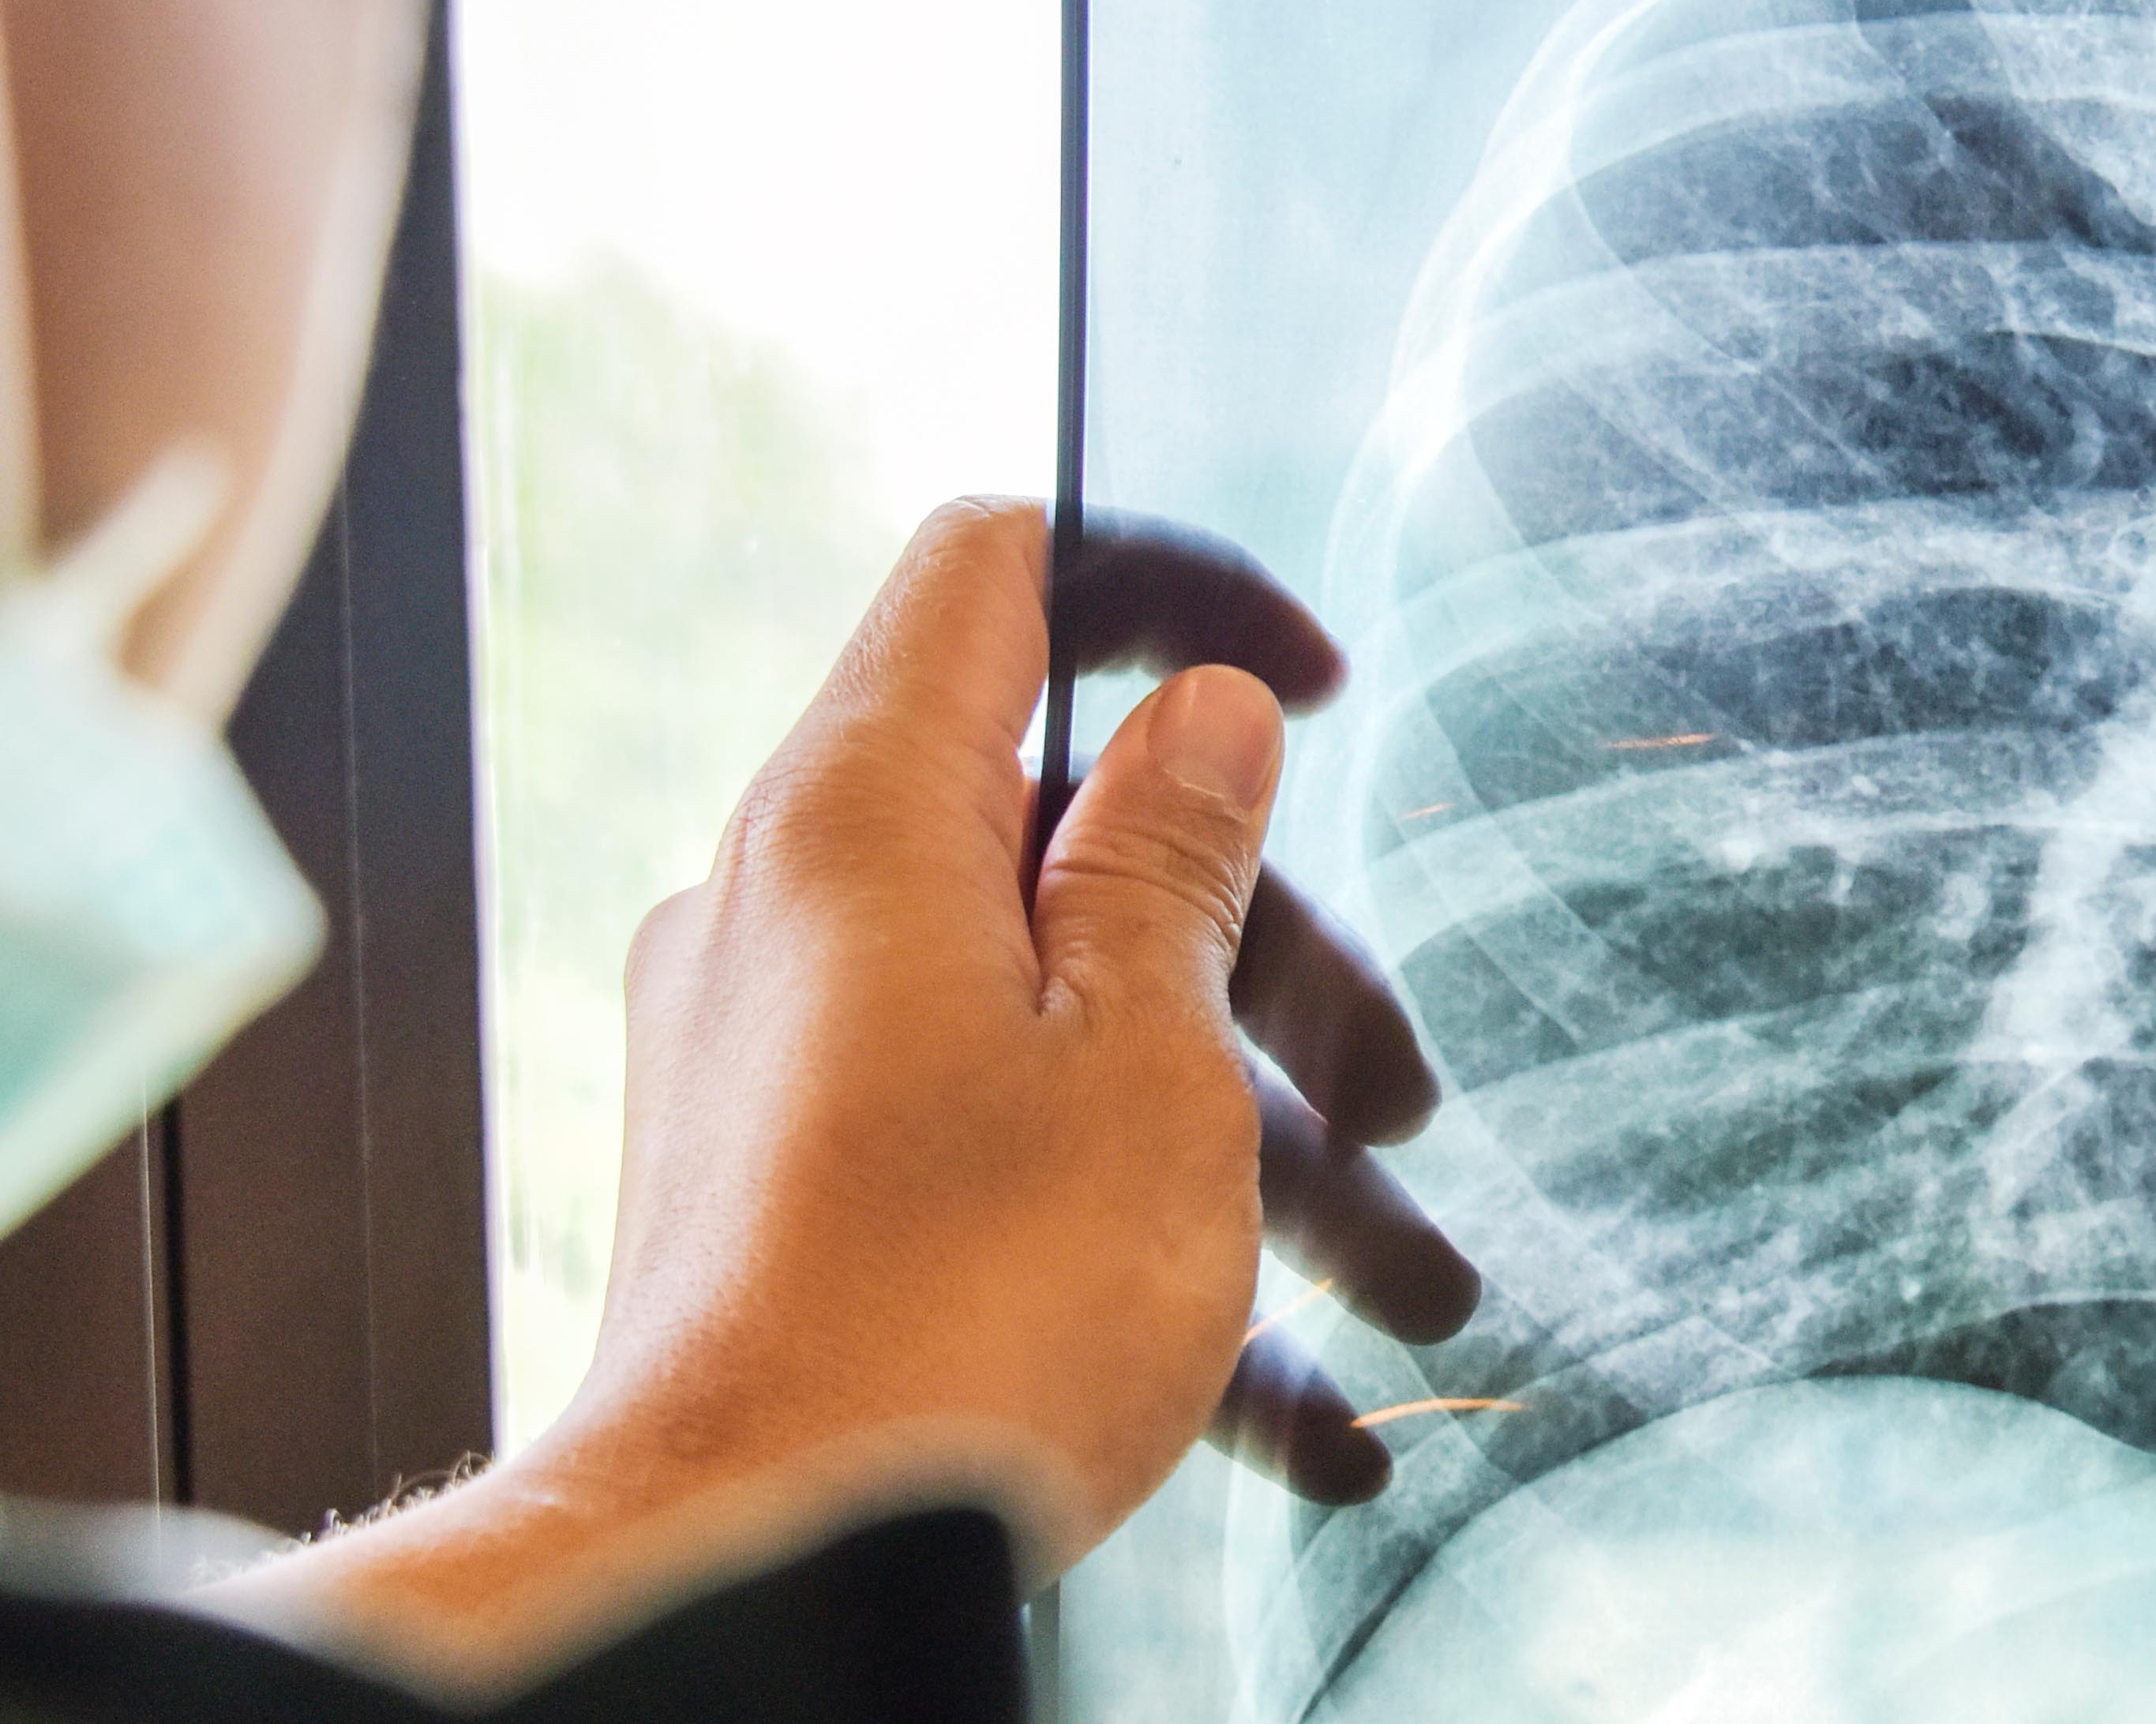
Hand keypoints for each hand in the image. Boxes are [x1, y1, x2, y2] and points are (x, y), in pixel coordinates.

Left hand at [248, 501, 1465, 1672]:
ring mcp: (776, 1066)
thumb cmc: (954, 1321)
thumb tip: (1202, 715)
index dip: (1175, 592)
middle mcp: (790, 915)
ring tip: (1411, 1287)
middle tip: (1399, 1097)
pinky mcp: (782, 1206)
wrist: (744, 1579)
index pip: (1002, 575)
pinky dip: (1140, 1252)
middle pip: (1066, 838)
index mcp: (863, 819)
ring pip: (1055, 1031)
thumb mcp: (1145, 1058)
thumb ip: (1175, 859)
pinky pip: (989, 1168)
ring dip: (1249, 1144)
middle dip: (1273, 966)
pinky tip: (1306, 1415)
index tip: (1311, 689)